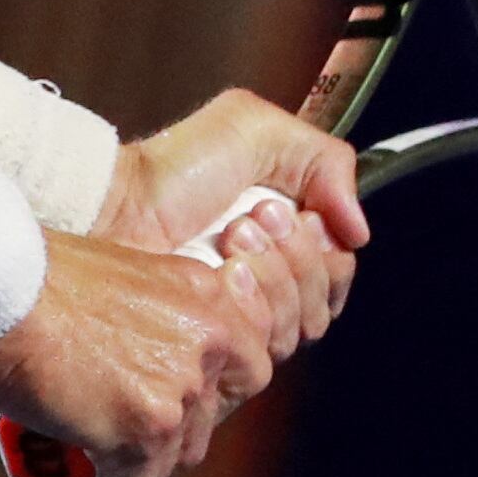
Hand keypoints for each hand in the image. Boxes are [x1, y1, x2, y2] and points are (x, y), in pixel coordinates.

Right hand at [0, 230, 276, 476]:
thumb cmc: (28, 274)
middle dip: (154, 444)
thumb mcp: (115, 275)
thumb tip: (127, 363)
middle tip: (104, 446)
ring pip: (163, 466)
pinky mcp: (145, 432)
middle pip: (199, 425)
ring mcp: (181, 389)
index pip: (245, 368)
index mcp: (204, 296)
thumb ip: (144, 317)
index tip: (160, 414)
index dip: (203, 400)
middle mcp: (207, 342)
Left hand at [97, 87, 364, 351]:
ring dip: (272, 277)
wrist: (120, 208)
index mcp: (290, 233)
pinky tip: (221, 275)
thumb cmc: (175, 169)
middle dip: (294, 255)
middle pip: (327, 297)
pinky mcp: (225, 343)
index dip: (322, 243)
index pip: (340, 264)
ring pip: (303, 325)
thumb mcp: (255, 129)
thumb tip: (357, 230)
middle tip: (248, 221)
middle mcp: (274, 279)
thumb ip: (326, 161)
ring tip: (229, 240)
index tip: (280, 209)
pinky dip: (252, 306)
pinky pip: (269, 347)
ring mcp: (249, 315)